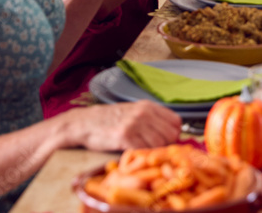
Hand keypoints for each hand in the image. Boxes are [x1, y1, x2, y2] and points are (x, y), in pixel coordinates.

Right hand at [65, 101, 181, 150]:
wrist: (85, 123)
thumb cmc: (110, 120)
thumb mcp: (134, 112)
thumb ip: (152, 119)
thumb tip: (173, 133)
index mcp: (148, 106)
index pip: (176, 122)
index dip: (174, 134)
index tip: (166, 141)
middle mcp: (144, 113)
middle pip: (170, 135)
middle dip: (165, 146)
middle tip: (153, 151)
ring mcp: (134, 124)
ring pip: (159, 144)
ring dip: (153, 152)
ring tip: (142, 153)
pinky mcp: (124, 136)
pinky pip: (143, 150)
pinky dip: (141, 156)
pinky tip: (133, 154)